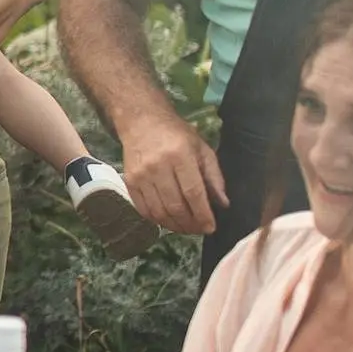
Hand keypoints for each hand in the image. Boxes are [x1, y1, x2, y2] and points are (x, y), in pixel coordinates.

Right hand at [112, 108, 226, 237]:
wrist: (142, 121)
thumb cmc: (177, 134)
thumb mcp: (202, 149)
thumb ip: (214, 176)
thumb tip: (223, 204)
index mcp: (180, 155)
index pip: (193, 193)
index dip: (203, 214)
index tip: (211, 227)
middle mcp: (158, 166)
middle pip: (175, 206)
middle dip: (190, 224)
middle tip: (199, 229)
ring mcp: (141, 175)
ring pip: (159, 212)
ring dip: (175, 226)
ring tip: (186, 227)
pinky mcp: (129, 182)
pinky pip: (144, 210)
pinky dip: (158, 221)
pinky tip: (169, 221)